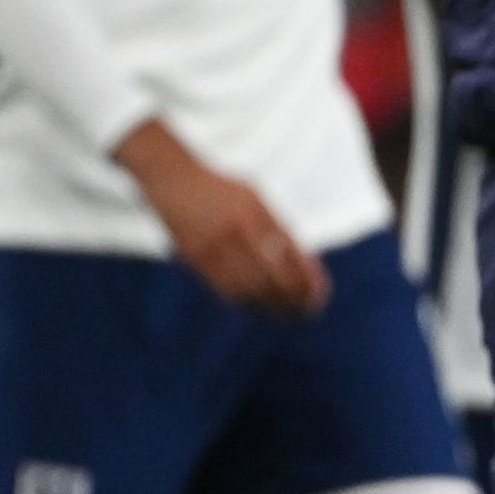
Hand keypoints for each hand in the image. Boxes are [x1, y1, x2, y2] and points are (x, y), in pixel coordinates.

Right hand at [118, 121, 327, 317]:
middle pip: (272, 276)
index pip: (290, 253)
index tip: (320, 292)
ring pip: (248, 288)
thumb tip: (303, 264)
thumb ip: (276, 227)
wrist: (174, 178)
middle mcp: (236, 229)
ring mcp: (213, 245)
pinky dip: (246, 302)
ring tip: (289, 315)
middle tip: (309, 311)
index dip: (307, 277)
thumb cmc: (221, 189)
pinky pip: (224, 288)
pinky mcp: (195, 257)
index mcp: (257, 212)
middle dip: (294, 298)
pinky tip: (259, 308)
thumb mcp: (255, 198)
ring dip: (272, 306)